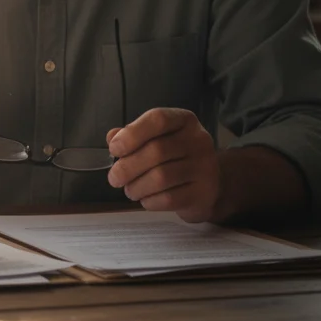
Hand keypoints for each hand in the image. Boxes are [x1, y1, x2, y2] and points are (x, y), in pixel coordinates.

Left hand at [106, 108, 220, 222]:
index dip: (132, 134)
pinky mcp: (204, 193)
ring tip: (129, 190)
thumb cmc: (174, 158)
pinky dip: (149, 201)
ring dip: (136, 186)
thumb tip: (113, 137)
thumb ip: (132, 135)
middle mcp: (199, 140)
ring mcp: (205, 167)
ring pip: (161, 177)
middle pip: (156, 151)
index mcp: (184, 120)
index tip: (114, 148)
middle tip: (114, 178)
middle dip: (127, 167)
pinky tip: (145, 199)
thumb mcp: (155, 139)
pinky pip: (169, 199)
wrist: (207, 184)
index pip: (158, 119)